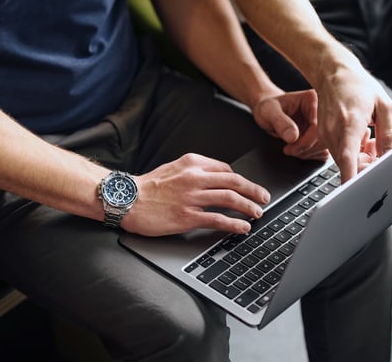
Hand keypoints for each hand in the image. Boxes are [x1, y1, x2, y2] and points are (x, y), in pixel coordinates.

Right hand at [121, 154, 269, 235]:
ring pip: (230, 199)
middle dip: (253, 190)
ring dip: (248, 206)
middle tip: (265, 197)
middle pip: (234, 181)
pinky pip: (218, 219)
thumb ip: (195, 169)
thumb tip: (217, 175)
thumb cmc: (148, 186)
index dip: (242, 180)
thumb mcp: (173, 167)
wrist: (126, 200)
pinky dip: (234, 223)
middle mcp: (195, 178)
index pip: (226, 169)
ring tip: (258, 212)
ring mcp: (192, 198)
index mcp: (192, 163)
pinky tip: (243, 227)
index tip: (249, 187)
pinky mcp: (187, 217)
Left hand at [252, 89, 329, 160]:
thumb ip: (280, 122)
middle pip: (325, 138)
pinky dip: (310, 155)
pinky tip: (298, 149)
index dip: (306, 141)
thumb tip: (293, 136)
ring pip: (325, 146)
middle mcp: (323, 110)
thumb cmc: (268, 107)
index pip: (319, 125)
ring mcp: (323, 124)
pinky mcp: (322, 135)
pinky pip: (323, 151)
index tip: (291, 148)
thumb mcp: (268, 112)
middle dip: (306, 149)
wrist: (268, 112)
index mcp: (313, 99)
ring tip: (291, 148)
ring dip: (308, 153)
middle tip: (289, 150)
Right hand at [314, 56, 391, 182]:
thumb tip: (388, 155)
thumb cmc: (358, 86)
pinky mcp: (322, 135)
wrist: (334, 73)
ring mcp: (325, 133)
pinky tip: (359, 137)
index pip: (347, 155)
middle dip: (365, 165)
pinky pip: (338, 152)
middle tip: (377, 150)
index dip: (350, 175)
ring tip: (369, 138)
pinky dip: (351, 151)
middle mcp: (333, 130)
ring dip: (359, 157)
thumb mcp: (384, 105)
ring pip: (343, 160)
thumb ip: (387, 134)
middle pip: (347, 163)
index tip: (352, 189)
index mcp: (349, 121)